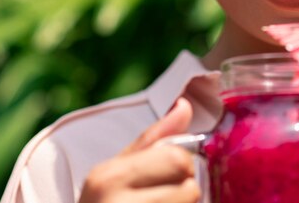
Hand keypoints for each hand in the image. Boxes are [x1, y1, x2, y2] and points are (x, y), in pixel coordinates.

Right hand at [79, 98, 200, 202]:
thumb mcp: (118, 172)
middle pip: (190, 188)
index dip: (183, 168)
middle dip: (188, 192)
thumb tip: (184, 105)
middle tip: (167, 198)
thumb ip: (153, 140)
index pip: (177, 159)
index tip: (170, 177)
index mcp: (108, 176)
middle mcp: (113, 202)